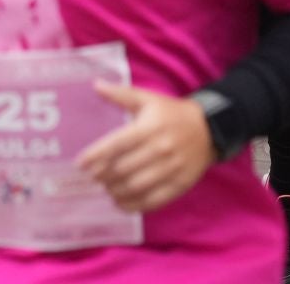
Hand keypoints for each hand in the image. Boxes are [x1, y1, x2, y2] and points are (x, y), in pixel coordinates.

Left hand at [76, 82, 214, 212]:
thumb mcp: (148, 99)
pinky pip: (152, 201)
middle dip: (103, 176)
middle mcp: (159, 149)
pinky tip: (121, 202)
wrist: (209, 129)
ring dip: (115, 191)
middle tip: (93, 177)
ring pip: (135, 187)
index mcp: (149, 127)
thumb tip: (95, 84)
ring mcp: (171, 169)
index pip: (116, 144)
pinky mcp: (179, 185)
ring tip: (106, 188)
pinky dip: (133, 205)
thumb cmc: (172, 113)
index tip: (80, 164)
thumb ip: (121, 94)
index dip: (95, 155)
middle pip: (123, 169)